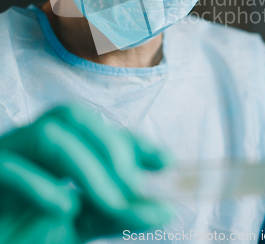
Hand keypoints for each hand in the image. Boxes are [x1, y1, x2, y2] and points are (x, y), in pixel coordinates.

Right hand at [0, 104, 172, 243]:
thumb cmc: (29, 233)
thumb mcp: (80, 224)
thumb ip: (115, 213)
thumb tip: (162, 208)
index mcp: (55, 145)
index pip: (97, 127)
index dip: (132, 139)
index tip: (165, 161)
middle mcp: (31, 140)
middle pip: (72, 115)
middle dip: (111, 147)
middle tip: (135, 187)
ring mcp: (7, 153)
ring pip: (49, 136)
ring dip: (88, 169)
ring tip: (110, 202)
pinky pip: (12, 168)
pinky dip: (43, 187)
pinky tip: (65, 209)